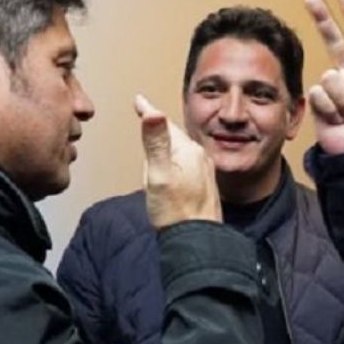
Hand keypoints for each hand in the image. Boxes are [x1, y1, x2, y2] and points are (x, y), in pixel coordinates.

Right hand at [135, 94, 221, 227]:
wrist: (197, 242)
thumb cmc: (176, 213)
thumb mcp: (159, 175)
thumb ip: (155, 143)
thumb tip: (152, 112)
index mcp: (188, 150)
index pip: (164, 124)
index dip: (148, 112)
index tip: (139, 101)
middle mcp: (199, 157)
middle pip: (172, 138)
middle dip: (157, 133)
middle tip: (142, 120)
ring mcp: (203, 172)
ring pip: (178, 152)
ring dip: (165, 150)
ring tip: (153, 147)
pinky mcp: (203, 186)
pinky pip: (185, 165)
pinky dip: (174, 163)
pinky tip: (170, 175)